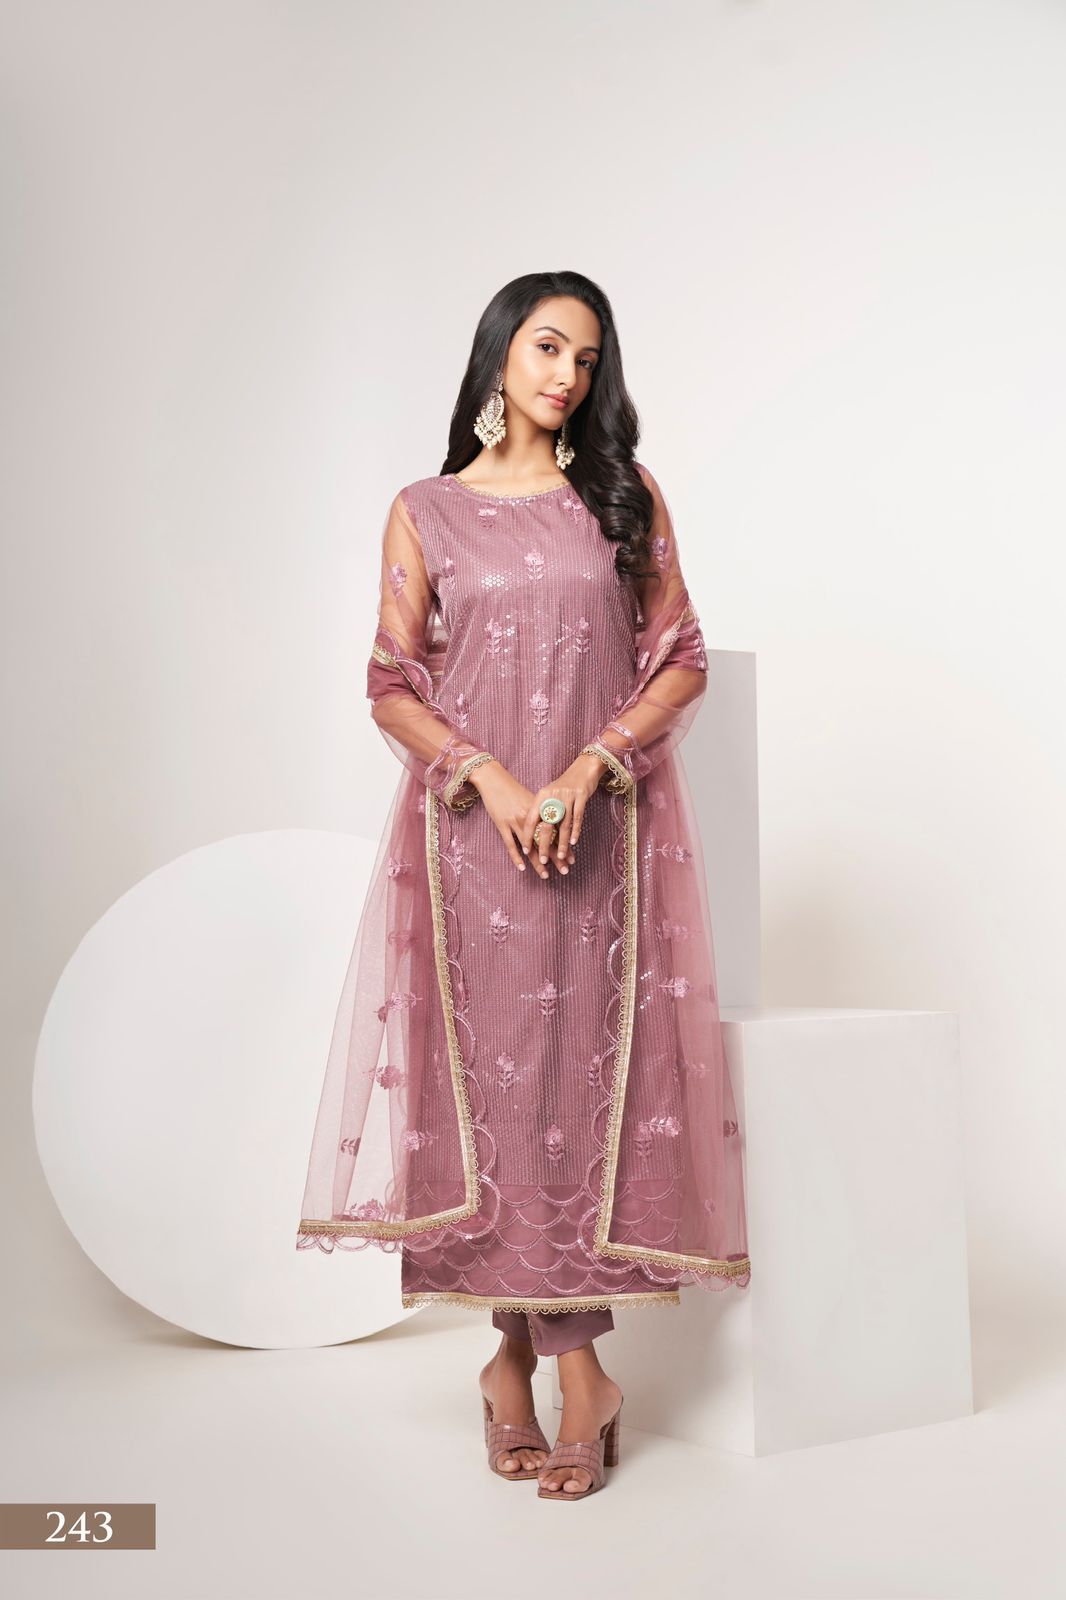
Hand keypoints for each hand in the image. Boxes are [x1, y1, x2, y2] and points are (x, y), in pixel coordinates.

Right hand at [467, 759, 567, 877]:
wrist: (494, 779)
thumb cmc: (512, 790)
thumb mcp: (530, 799)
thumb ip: (541, 813)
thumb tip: (551, 827)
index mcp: (539, 810)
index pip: (555, 832)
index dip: (563, 846)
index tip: (572, 858)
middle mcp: (529, 817)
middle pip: (545, 841)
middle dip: (556, 857)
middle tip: (566, 870)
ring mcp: (515, 821)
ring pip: (530, 846)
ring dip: (538, 862)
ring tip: (546, 875)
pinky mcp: (501, 824)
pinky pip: (510, 844)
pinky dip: (516, 857)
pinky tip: (522, 868)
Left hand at [518, 753, 606, 874]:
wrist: (583, 768)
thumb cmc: (565, 785)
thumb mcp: (550, 794)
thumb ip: (542, 810)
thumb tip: (535, 832)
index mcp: (541, 796)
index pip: (531, 820)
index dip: (528, 836)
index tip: (525, 851)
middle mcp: (553, 796)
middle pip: (546, 825)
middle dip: (544, 845)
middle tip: (542, 861)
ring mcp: (567, 796)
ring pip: (563, 825)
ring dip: (562, 843)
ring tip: (560, 857)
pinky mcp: (581, 796)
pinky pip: (577, 818)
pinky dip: (575, 831)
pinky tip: (573, 843)